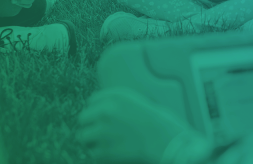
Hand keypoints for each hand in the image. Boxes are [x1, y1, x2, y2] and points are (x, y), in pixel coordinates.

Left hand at [77, 87, 192, 163]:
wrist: (169, 143)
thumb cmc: (162, 124)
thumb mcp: (141, 102)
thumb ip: (120, 104)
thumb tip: (104, 111)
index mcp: (115, 96)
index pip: (92, 101)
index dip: (98, 111)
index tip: (104, 119)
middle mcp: (104, 111)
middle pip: (83, 118)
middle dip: (92, 126)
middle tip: (104, 134)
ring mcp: (101, 131)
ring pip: (83, 137)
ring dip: (93, 142)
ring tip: (107, 146)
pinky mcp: (102, 151)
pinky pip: (92, 154)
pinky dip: (101, 156)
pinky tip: (114, 155)